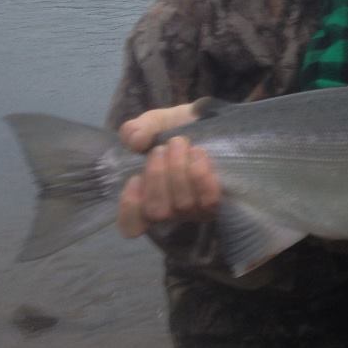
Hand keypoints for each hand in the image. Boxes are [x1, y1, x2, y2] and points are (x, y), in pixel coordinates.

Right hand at [116, 104, 220, 237]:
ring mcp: (194, 211)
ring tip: (180, 143)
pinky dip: (200, 176)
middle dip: (157, 176)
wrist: (209, 121)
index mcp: (146, 198)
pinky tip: (198, 153)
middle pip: (157, 211)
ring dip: (179, 170)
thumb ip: (135, 130)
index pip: (131, 226)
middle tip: (161, 149)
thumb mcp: (151, 124)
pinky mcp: (216, 202)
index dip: (131, 207)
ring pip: (183, 204)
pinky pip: (208, 199)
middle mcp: (170, 212)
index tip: (135, 179)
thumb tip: (135, 141)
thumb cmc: (174, 129)